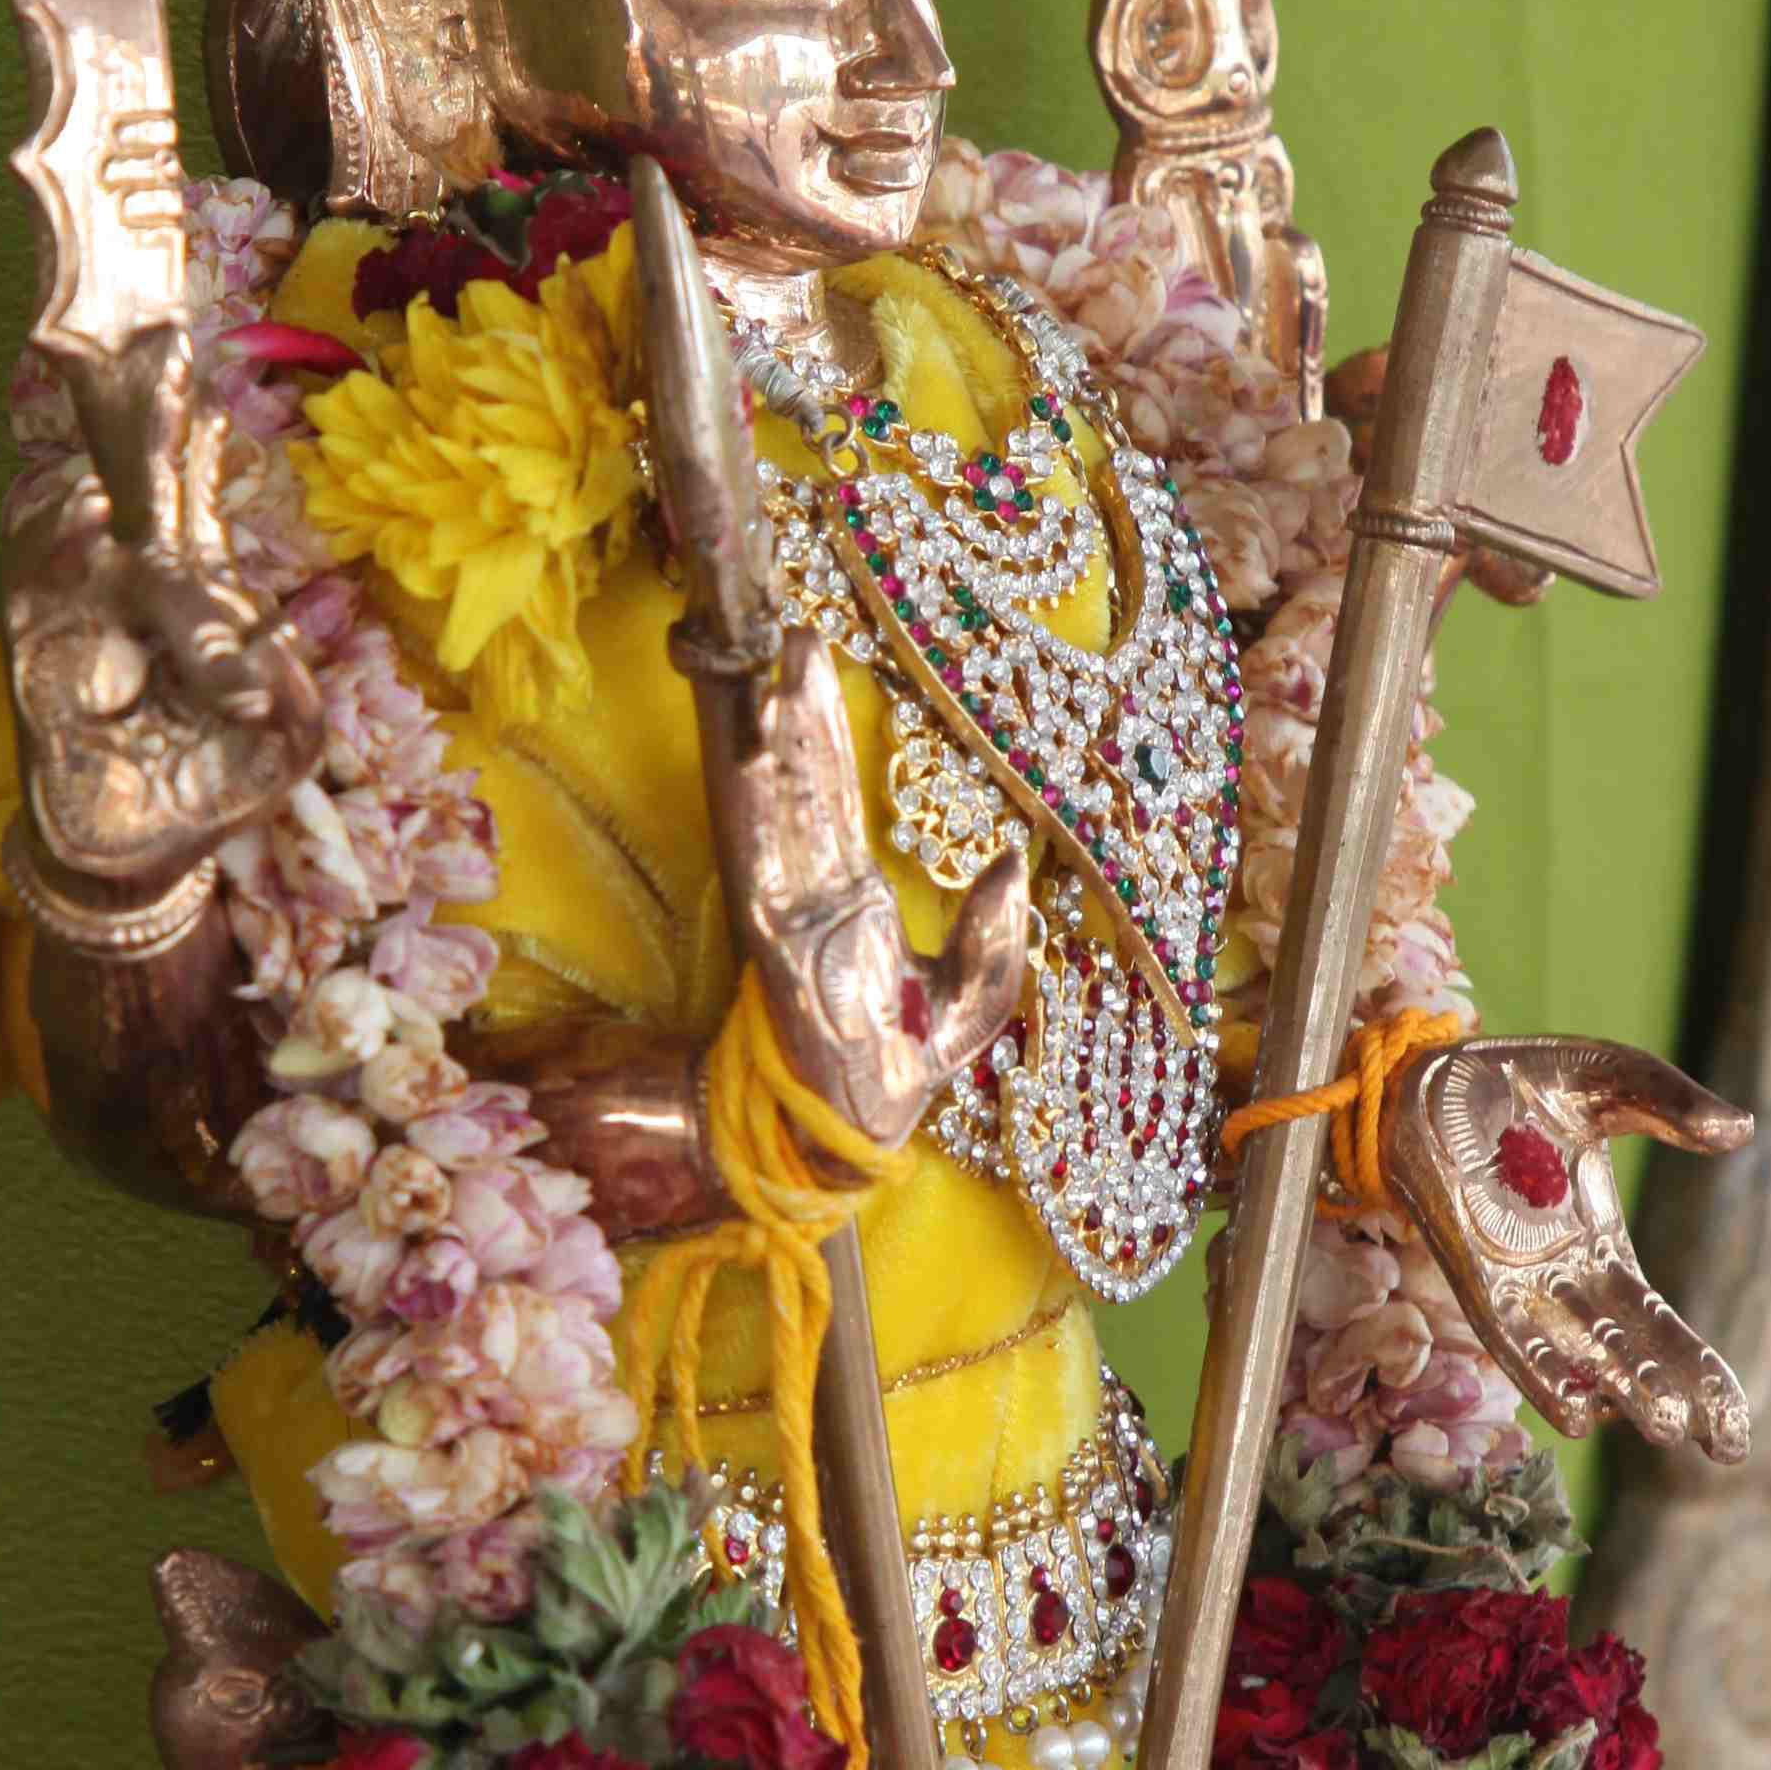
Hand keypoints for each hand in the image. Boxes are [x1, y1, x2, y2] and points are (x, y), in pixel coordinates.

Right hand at [5, 326, 324, 903]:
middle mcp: (126, 581)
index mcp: (188, 582)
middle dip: (144, 415)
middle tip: (163, 342)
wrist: (137, 852)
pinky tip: (85, 511)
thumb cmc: (211, 779)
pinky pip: (35, 591)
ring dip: (101, 471)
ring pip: (78, 520)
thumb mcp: (281, 738)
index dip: (186, 426)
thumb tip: (292, 645)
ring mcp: (75, 612)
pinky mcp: (35, 654)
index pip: (186, 488)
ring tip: (147, 404)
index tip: (195, 349)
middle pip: (134, 483)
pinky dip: (55, 549)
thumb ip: (294, 694)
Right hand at [729, 629, 1030, 1159]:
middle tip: (785, 630)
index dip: (818, 731)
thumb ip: (995, 937)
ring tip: (774, 665)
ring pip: (775, 803)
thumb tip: (1014, 860)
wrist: (856, 1139)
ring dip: (773, 734)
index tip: (807, 656)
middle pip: (797, 784)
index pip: (831, 798)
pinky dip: (757, 795)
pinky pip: (763, 850)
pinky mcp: (772, 936)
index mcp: (847, 901)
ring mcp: (786, 911)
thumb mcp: (974, 1002)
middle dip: (788, 710)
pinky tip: (756, 746)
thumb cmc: (904, 1074)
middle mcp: (809, 895)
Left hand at [1386, 1034, 1753, 1465]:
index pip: (1661, 1332)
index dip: (1700, 1378)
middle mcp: (1563, 1280)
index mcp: (1604, 1250)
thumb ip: (1671, 1104)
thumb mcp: (1613, 1079)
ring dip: (1614, 1390)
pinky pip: (1510, 1335)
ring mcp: (1517, 1281)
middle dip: (1667, 1396)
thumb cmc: (1515, 1079)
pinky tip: (1574, 1413)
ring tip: (1658, 1425)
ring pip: (1575, 1354)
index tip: (1732, 1432)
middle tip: (1710, 1442)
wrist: (1427, 1070)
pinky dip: (1542, 1372)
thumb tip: (1744, 1129)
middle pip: (1627, 1355)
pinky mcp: (1472, 1272)